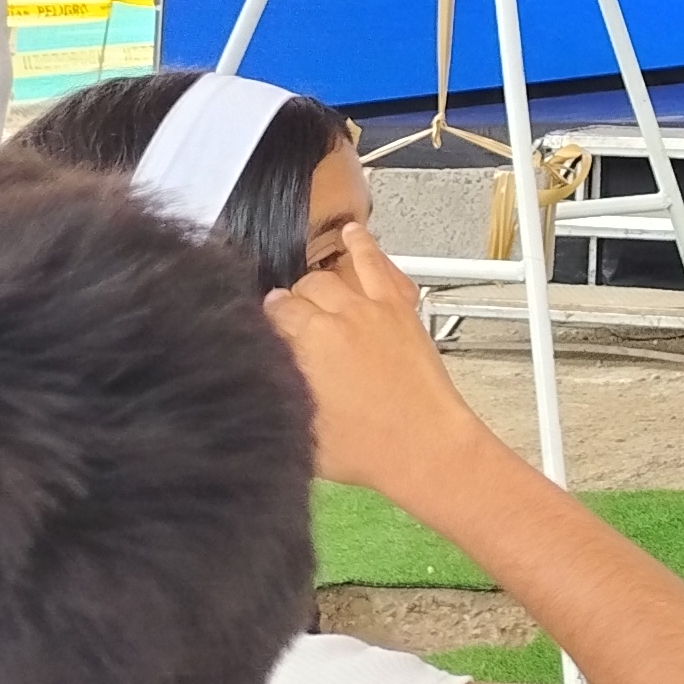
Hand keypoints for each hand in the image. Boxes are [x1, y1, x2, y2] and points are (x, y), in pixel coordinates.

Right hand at [265, 221, 491, 497]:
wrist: (424, 446)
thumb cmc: (367, 449)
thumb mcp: (301, 431)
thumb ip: (276, 397)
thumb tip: (260, 379)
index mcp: (308, 345)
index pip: (272, 315)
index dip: (264, 323)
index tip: (261, 330)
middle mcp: (336, 318)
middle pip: (298, 294)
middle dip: (288, 306)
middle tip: (287, 322)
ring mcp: (370, 309)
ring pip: (329, 278)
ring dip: (313, 283)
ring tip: (304, 287)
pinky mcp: (399, 307)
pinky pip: (376, 265)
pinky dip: (362, 245)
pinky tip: (351, 233)